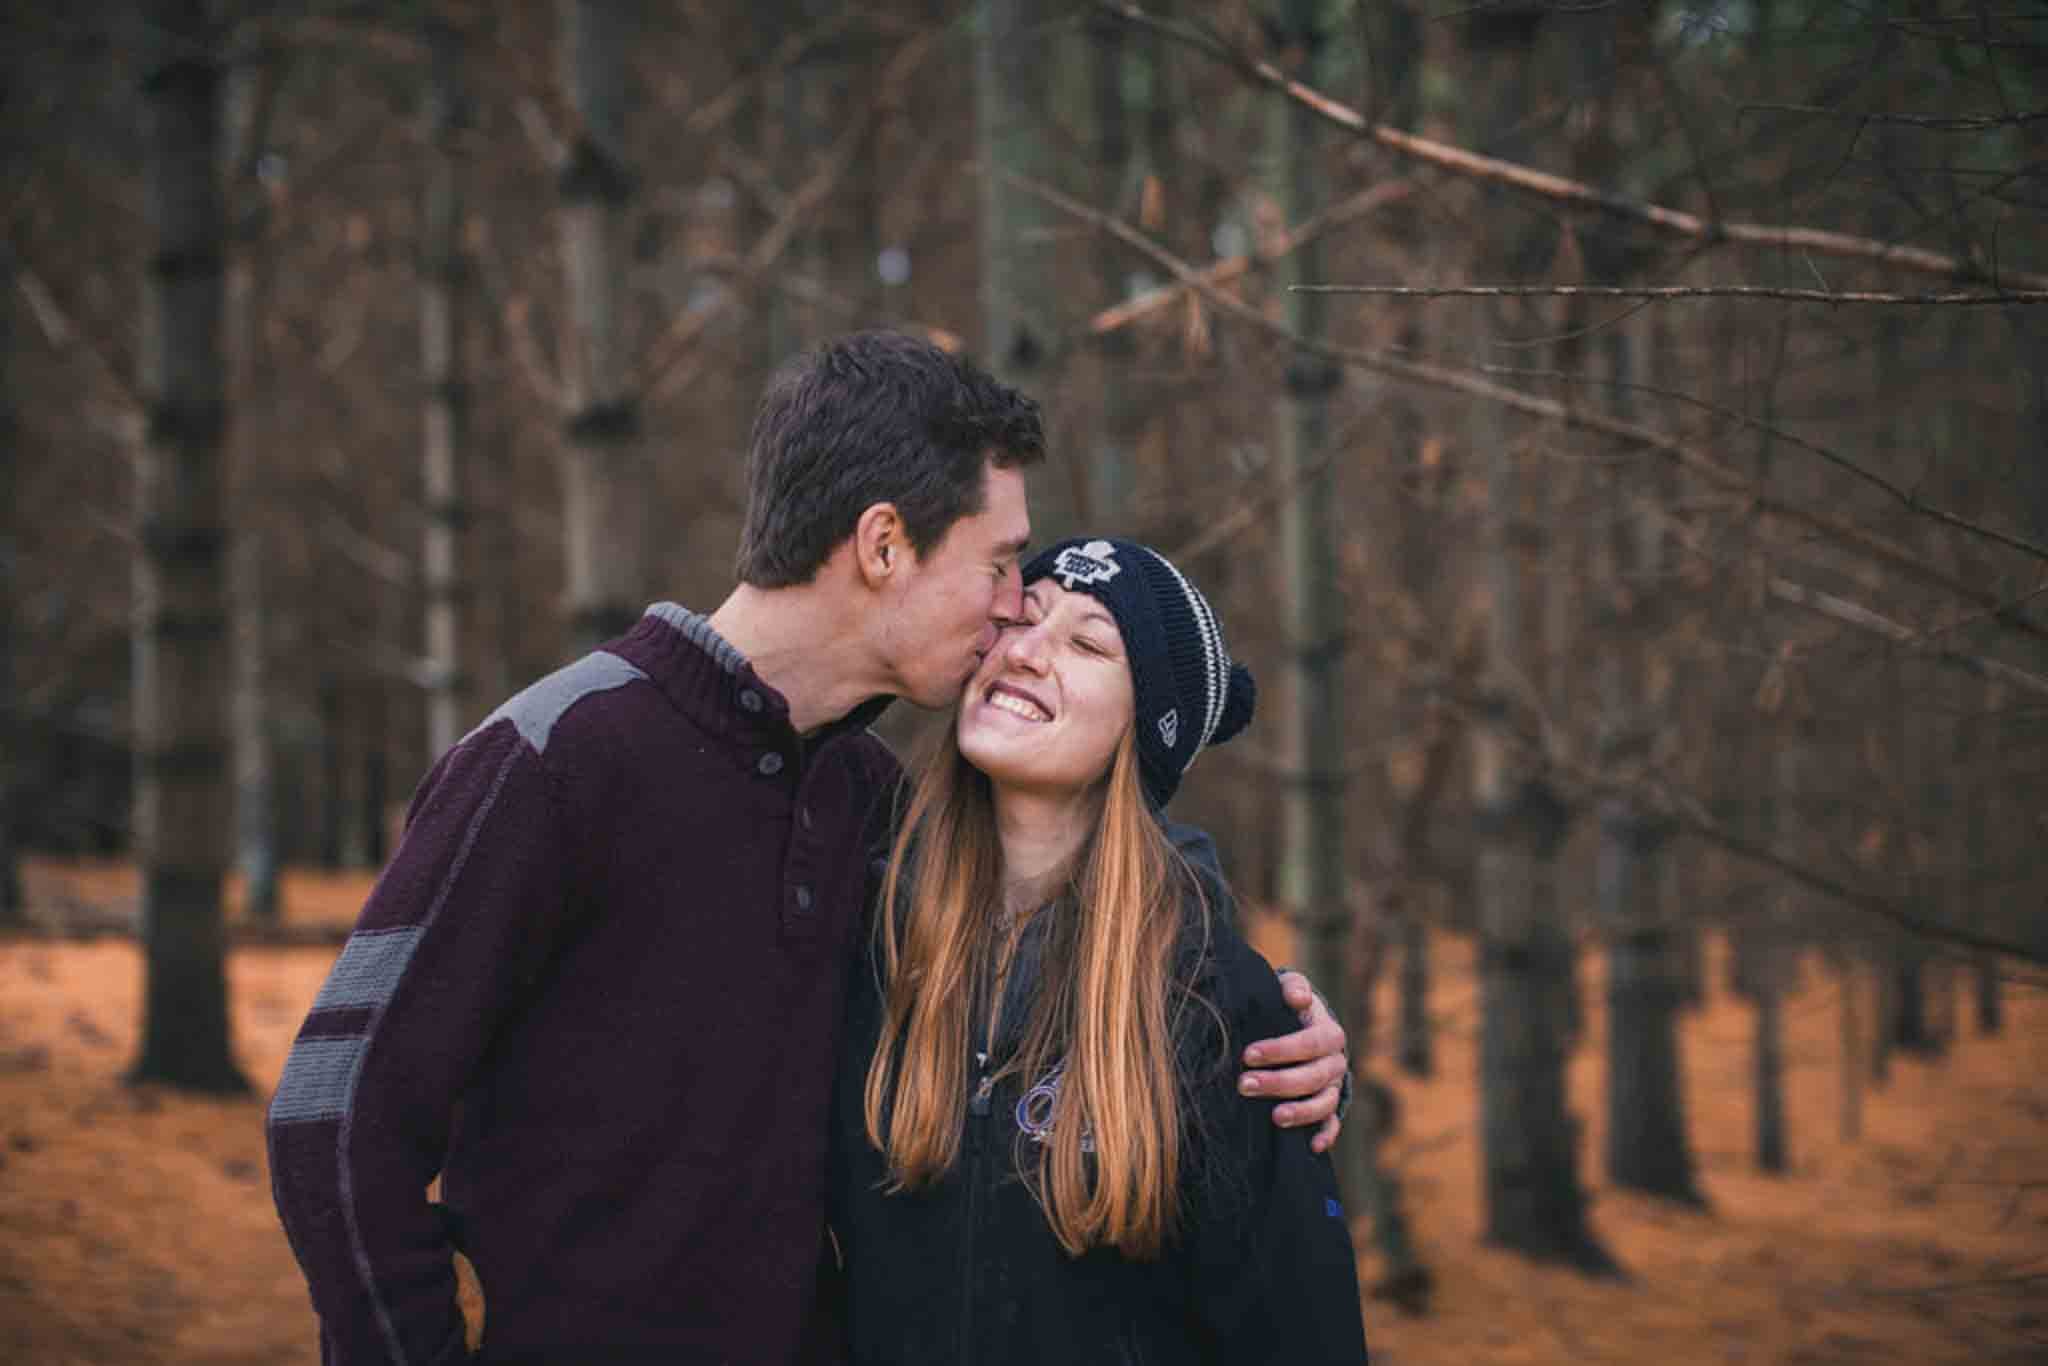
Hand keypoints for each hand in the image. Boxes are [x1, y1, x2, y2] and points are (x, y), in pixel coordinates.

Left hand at [1239, 970, 1347, 1153]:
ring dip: (1301, 1111)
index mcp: (1329, 1033)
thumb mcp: (1291, 991)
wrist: (1305, 1029)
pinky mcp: (1330, 1107)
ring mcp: (1334, 1086)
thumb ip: (1294, 987)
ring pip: (1324, 1102)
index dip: (1280, 1050)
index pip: (1309, 1043)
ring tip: (1275, 1118)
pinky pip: (1333, 1124)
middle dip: (1279, 1082)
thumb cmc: (1289, 1009)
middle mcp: (1336, 1061)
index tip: (1248, 1054)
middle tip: (1244, 1084)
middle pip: (1313, 1076)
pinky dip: (1326, 1135)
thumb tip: (1297, 997)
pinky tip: (1312, 1145)